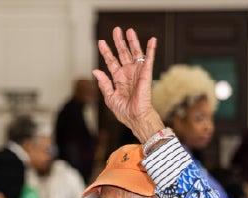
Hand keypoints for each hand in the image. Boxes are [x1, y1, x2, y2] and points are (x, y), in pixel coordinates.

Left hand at [93, 27, 164, 142]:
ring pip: (135, 53)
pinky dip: (151, 49)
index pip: (111, 61)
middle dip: (119, 42)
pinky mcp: (146, 74)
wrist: (136, 117)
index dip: (106, 51)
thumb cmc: (124, 111)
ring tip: (129, 31)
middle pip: (123, 53)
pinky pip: (149, 59)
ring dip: (133, 41)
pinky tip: (152, 40)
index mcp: (118, 78)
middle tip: (116, 30)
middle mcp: (127, 73)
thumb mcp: (110, 97)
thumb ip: (104, 83)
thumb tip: (95, 70)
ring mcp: (137, 72)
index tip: (101, 42)